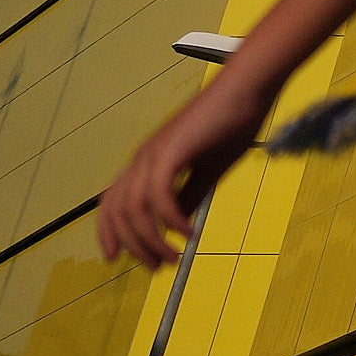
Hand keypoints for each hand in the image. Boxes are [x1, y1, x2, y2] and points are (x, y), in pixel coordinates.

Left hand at [98, 70, 273, 265]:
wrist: (247, 89)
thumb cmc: (231, 124)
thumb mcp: (208, 170)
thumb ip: (188, 196)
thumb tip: (174, 225)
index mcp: (147, 161)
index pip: (112, 203)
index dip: (109, 232)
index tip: (118, 259)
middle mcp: (141, 159)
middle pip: (118, 212)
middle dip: (133, 246)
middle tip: (158, 267)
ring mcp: (153, 154)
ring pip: (135, 209)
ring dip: (152, 239)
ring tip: (174, 257)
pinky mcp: (171, 152)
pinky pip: (159, 196)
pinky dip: (170, 220)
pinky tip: (189, 234)